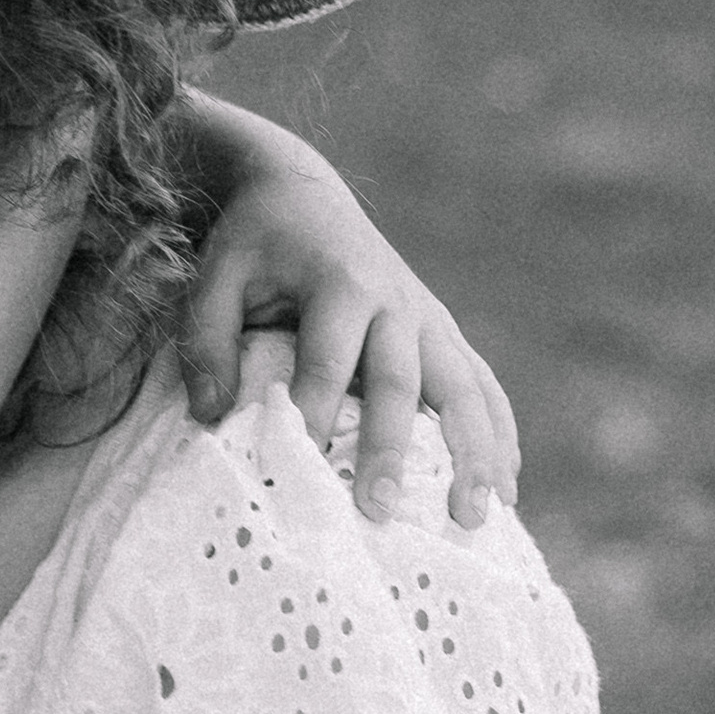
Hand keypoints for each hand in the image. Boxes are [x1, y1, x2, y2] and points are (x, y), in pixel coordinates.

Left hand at [177, 161, 517, 530]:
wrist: (303, 194)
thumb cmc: (255, 243)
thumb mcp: (216, 274)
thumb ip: (207, 340)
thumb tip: (212, 417)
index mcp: (339, 281)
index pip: (327, 359)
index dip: (314, 413)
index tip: (299, 470)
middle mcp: (396, 300)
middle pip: (400, 382)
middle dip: (392, 449)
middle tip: (379, 511)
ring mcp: (430, 318)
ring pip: (464, 389)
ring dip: (473, 454)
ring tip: (472, 518)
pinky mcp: (445, 334)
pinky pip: (483, 387)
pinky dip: (500, 437)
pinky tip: (507, 491)